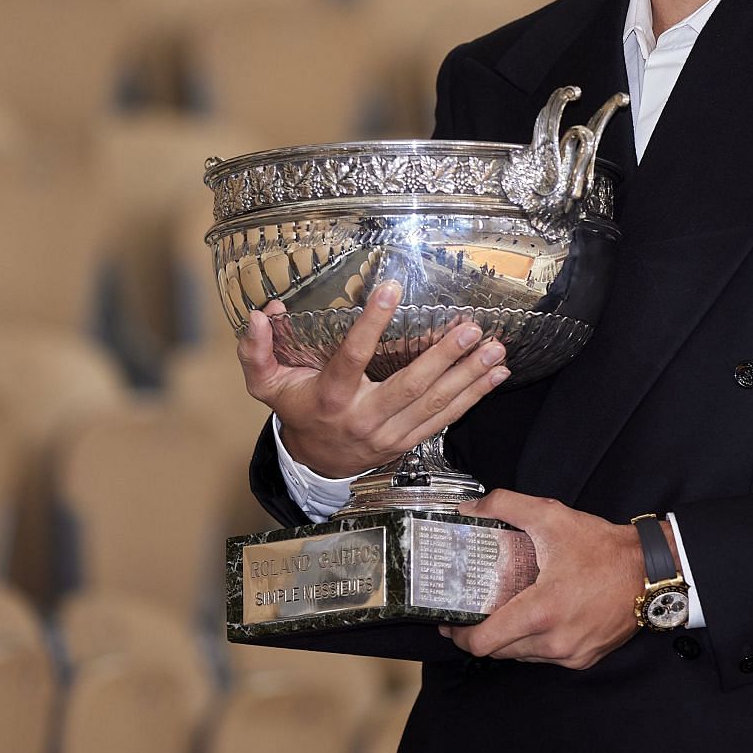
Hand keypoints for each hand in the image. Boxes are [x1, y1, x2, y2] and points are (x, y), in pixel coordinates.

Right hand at [235, 281, 507, 476]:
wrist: (315, 462)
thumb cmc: (297, 410)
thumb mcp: (267, 383)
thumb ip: (257, 350)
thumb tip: (262, 314)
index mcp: (331, 397)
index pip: (353, 357)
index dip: (371, 324)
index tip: (392, 290)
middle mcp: (365, 417)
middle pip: (410, 386)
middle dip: (444, 357)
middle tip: (470, 328)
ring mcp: (390, 433)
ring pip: (435, 404)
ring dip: (469, 376)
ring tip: (495, 349)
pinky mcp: (409, 441)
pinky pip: (445, 419)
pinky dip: (473, 397)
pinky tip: (495, 375)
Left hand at [439, 490, 642, 669]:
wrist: (650, 572)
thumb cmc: (605, 549)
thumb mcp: (553, 516)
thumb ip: (506, 506)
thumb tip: (471, 509)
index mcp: (541, 612)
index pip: (484, 642)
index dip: (460, 635)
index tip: (451, 621)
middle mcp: (554, 641)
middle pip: (498, 651)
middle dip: (480, 633)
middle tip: (471, 612)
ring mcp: (570, 654)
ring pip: (521, 656)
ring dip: (508, 638)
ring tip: (503, 611)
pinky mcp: (583, 658)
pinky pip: (545, 657)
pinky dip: (534, 642)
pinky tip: (536, 618)